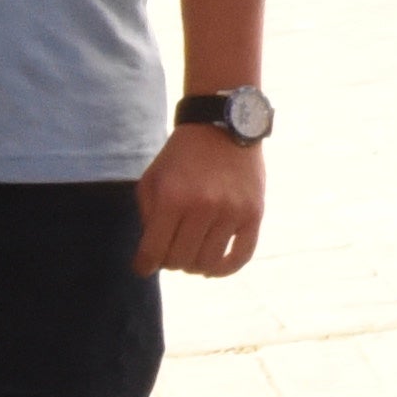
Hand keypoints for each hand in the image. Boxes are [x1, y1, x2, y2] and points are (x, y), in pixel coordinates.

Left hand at [135, 128, 263, 278]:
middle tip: (169, 254)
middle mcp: (203, 207)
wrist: (223, 127)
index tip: (143, 267)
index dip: (144, 265)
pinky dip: (225, 269)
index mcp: (171, 198)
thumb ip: (149, 217)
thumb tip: (153, 255)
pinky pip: (241, 256)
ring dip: (194, 266)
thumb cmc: (181, 156)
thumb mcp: (152, 180)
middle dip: (169, 263)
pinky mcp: (253, 214)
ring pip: (208, 263)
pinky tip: (213, 268)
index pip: (153, 251)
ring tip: (191, 257)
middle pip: (180, 260)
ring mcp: (231, 212)